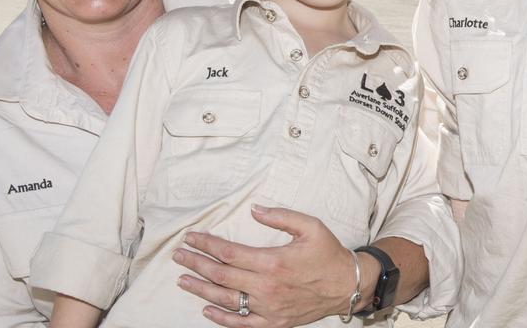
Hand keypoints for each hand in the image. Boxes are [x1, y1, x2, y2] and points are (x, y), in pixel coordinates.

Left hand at [173, 205, 368, 327]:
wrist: (347, 286)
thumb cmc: (328, 254)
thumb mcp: (310, 226)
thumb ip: (281, 216)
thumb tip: (255, 209)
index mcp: (272, 262)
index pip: (229, 252)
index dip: (206, 244)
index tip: (191, 237)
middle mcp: (266, 287)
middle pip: (221, 275)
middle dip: (196, 264)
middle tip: (179, 255)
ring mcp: (268, 308)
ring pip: (225, 300)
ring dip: (200, 289)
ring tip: (183, 280)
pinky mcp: (273, 322)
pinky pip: (241, 323)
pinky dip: (221, 317)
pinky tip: (207, 309)